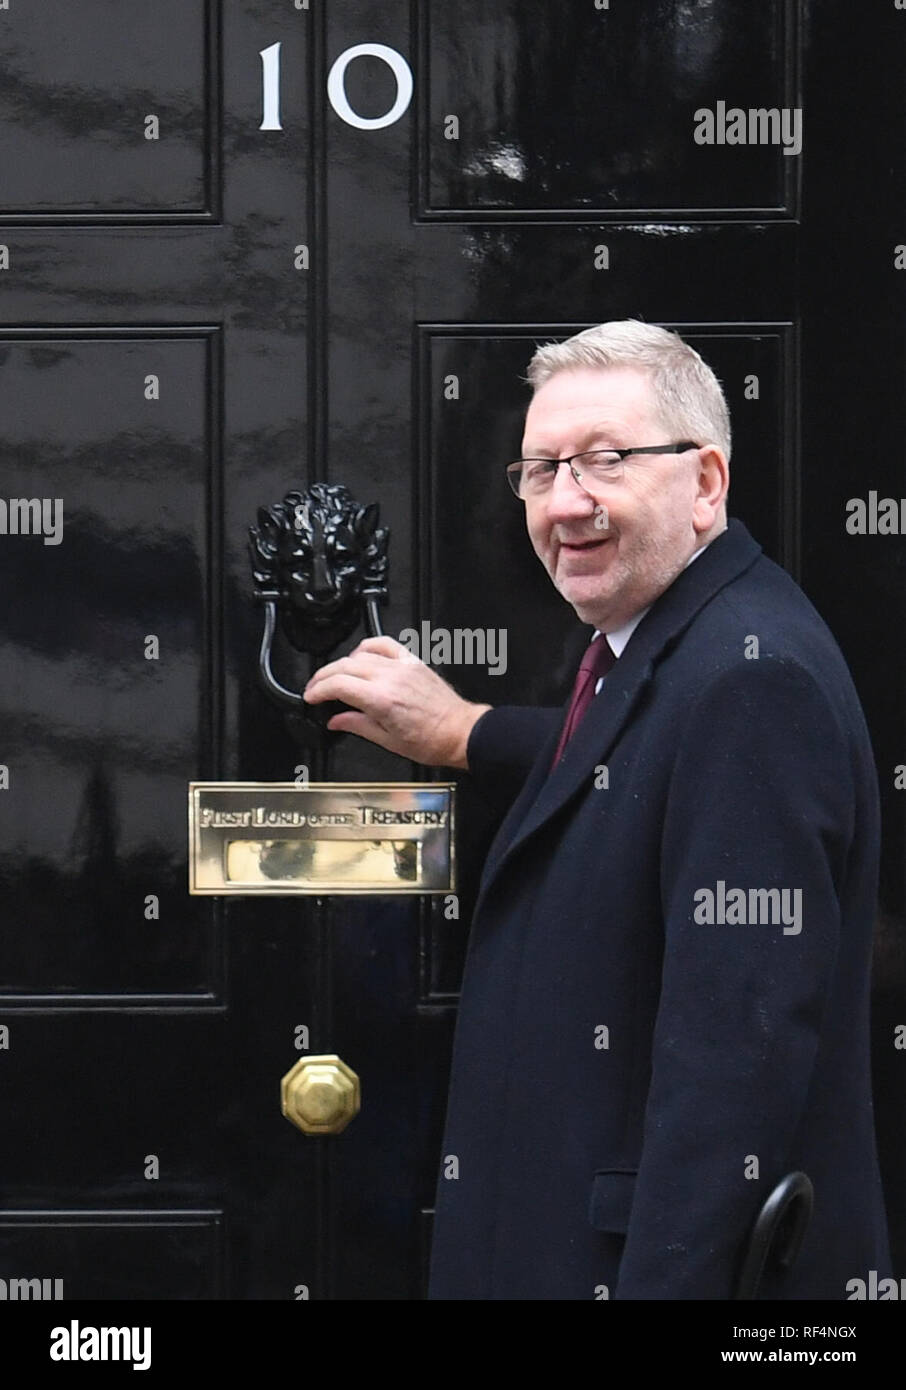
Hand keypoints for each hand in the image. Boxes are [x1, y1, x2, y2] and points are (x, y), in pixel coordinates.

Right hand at [303, 636, 491, 768]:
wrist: (458, 731)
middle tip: (315, 689)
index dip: (318, 689)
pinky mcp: (411, 661)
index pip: (338, 684)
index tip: (310, 696)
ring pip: (360, 654)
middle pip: (344, 666)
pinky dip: (367, 647)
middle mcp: (390, 678)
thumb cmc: (430, 740)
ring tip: (335, 677)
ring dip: (342, 664)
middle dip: (322, 677)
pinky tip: (360, 657)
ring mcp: (401, 666)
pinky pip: (384, 644)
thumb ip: (357, 725)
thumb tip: (335, 720)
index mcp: (382, 700)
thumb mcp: (387, 741)